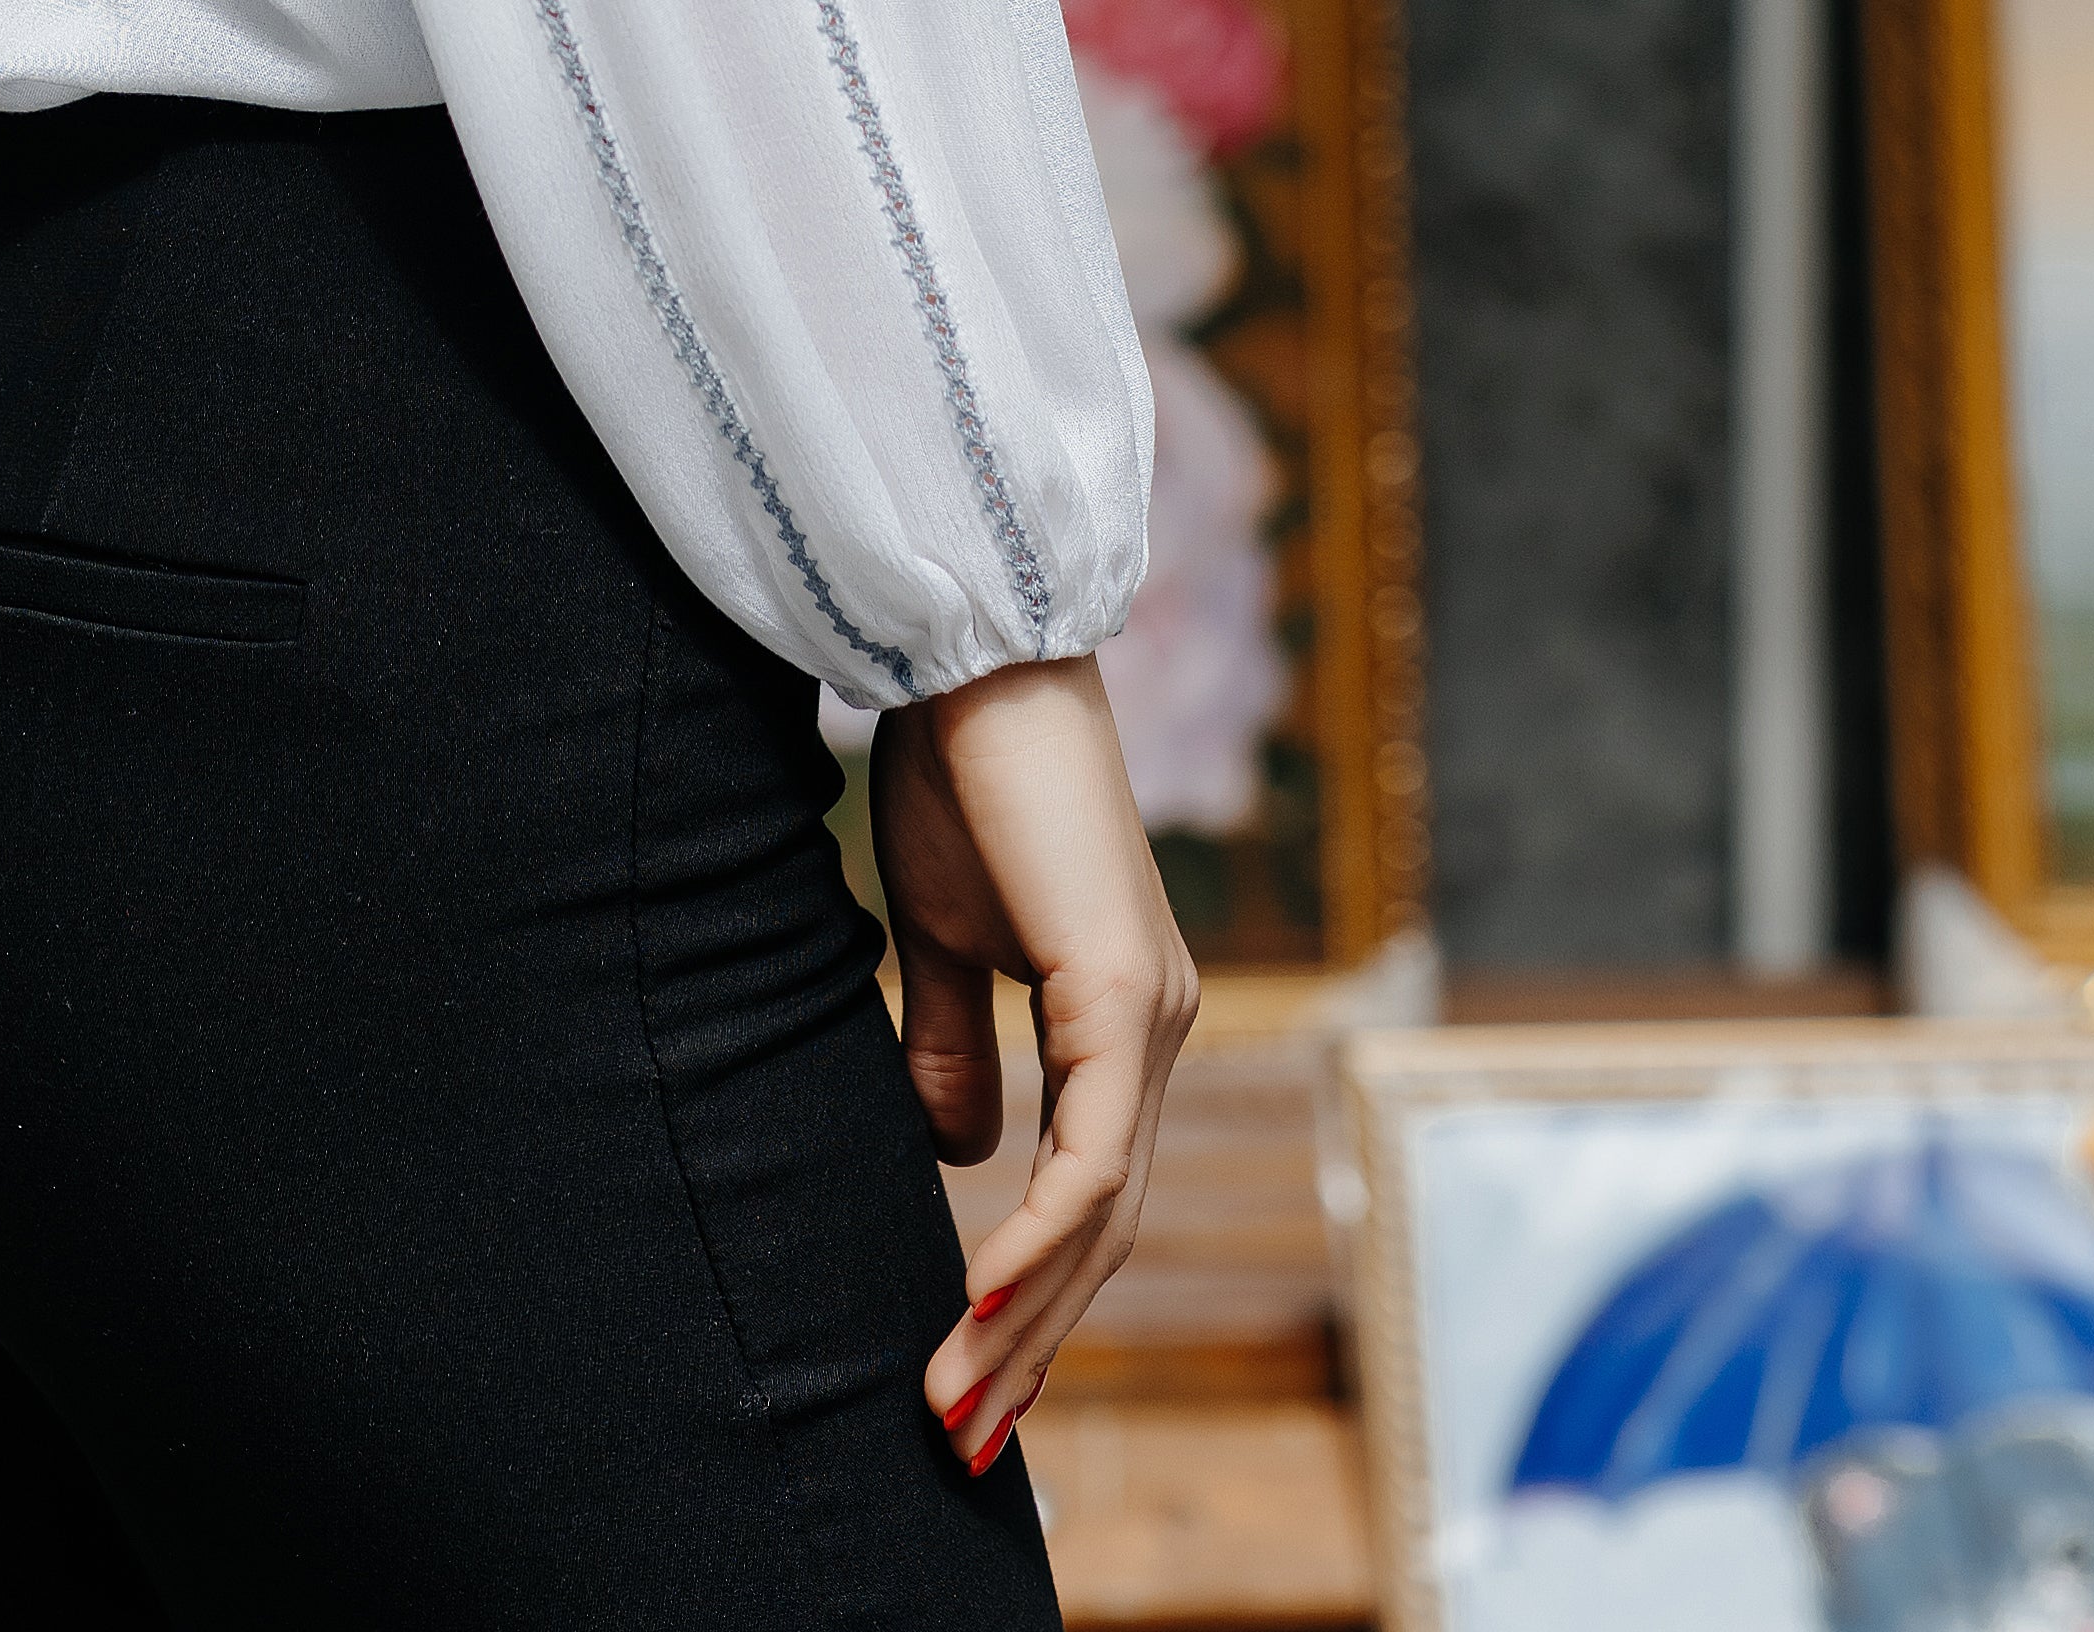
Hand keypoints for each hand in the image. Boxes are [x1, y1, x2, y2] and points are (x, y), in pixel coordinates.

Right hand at [870, 650, 1197, 1477]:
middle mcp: (1153, 1026)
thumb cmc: (959, 775)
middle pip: (1107, 1229)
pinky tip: (986, 1294)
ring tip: (955, 1401)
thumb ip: (954, 1044)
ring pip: (1105, 1209)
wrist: (973, 658)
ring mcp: (1146, 1010)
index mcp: (1118, 1017)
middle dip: (1030, 1344)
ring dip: (1027, 1317)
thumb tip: (960, 1156)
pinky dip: (1039, 1233)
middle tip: (958, 1435)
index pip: (1089, 1194)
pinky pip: (1089, 1149)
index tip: (968, 1378)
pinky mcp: (1115, 986)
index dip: (1033, 1294)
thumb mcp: (941, 934)